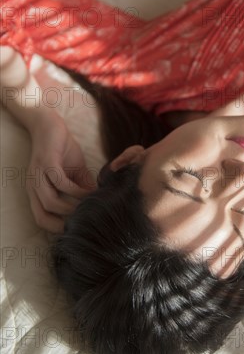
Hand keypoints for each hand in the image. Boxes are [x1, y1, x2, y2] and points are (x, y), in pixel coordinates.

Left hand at [27, 111, 95, 232]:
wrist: (50, 123)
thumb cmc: (62, 148)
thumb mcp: (75, 172)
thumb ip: (83, 188)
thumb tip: (99, 202)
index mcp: (37, 192)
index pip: (42, 219)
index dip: (58, 228)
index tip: (78, 230)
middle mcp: (33, 187)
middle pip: (42, 217)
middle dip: (64, 224)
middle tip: (84, 224)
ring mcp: (38, 175)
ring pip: (50, 202)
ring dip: (72, 207)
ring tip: (89, 206)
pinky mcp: (47, 163)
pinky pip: (60, 182)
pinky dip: (76, 190)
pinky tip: (89, 190)